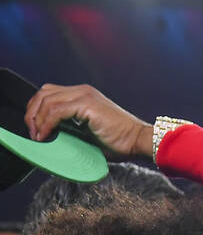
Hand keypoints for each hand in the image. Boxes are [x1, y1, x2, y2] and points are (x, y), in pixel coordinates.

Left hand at [24, 84, 152, 156]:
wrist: (139, 141)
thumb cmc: (120, 143)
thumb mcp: (88, 133)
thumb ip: (69, 129)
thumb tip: (49, 137)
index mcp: (83, 95)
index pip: (49, 94)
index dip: (36, 111)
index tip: (36, 131)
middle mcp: (82, 91)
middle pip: (43, 93)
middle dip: (32, 113)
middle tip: (33, 133)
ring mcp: (84, 95)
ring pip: (46, 100)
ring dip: (36, 119)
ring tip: (38, 136)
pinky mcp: (86, 104)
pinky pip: (55, 110)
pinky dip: (46, 123)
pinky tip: (46, 135)